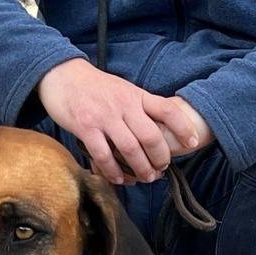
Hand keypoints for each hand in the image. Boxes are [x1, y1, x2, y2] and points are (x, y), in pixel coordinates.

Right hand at [36, 58, 205, 183]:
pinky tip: (118, 179)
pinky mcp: (85, 127)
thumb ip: (139, 107)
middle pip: (151, 136)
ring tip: (145, 179)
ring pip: (130, 148)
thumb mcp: (123, 90)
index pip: (167, 109)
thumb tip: (158, 130)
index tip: (193, 143)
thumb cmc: (95, 88)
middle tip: (162, 170)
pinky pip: (103, 155)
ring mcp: (104, 117)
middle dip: (160, 158)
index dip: (183, 127)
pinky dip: (113, 171)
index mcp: (136, 95)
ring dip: (140, 168)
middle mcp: (124, 105)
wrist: (62, 75)